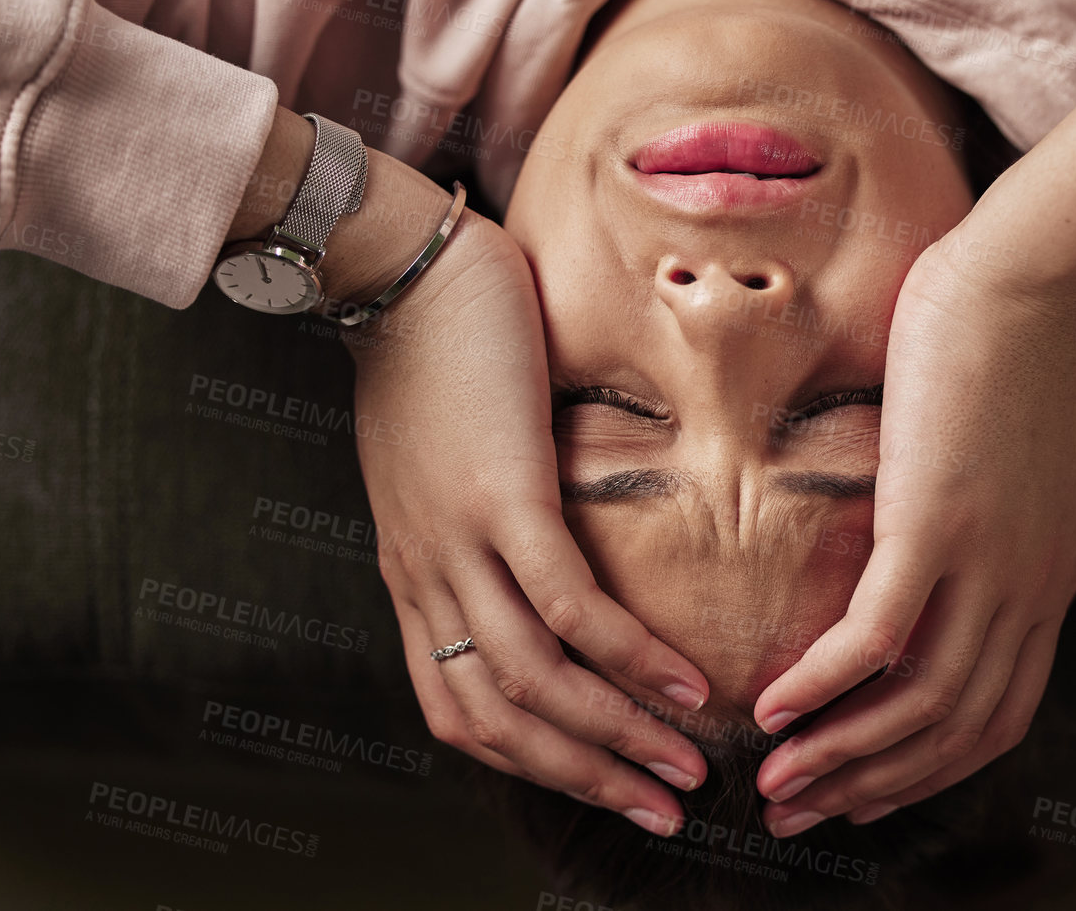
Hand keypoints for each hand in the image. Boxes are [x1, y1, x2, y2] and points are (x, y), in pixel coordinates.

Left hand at [347, 211, 711, 835]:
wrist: (391, 266)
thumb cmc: (425, 345)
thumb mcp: (439, 452)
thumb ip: (478, 507)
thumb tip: (541, 532)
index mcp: (414, 571)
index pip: (459, 707)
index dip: (533, 760)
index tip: (602, 779)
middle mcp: (427, 575)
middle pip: (497, 720)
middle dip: (585, 778)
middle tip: (661, 810)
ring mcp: (459, 541)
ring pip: (533, 681)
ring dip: (615, 738)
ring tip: (685, 769)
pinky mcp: (500, 496)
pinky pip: (565, 604)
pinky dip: (625, 657)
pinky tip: (680, 683)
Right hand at [750, 231, 1075, 833]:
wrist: (1040, 278)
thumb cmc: (1036, 338)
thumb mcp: (1050, 453)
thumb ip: (1031, 515)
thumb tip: (998, 531)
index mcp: (1054, 577)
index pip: (997, 709)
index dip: (929, 764)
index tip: (867, 784)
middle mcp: (1029, 591)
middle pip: (956, 731)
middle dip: (876, 787)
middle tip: (804, 815)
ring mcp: (988, 565)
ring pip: (916, 706)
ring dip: (841, 759)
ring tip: (776, 785)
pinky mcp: (936, 527)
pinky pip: (874, 638)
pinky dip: (822, 685)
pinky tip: (773, 705)